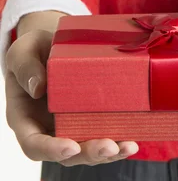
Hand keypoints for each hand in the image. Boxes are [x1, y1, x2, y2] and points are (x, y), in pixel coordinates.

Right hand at [5, 28, 138, 165]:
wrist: (52, 44)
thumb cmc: (33, 49)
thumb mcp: (23, 50)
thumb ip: (25, 67)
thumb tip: (37, 88)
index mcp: (25, 118)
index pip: (34, 144)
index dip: (51, 149)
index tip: (70, 146)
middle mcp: (47, 129)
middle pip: (66, 153)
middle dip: (89, 153)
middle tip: (110, 146)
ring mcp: (69, 126)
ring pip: (87, 149)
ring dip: (108, 152)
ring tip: (128, 145)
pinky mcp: (89, 118)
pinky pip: (102, 134)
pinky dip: (117, 139)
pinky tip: (132, 139)